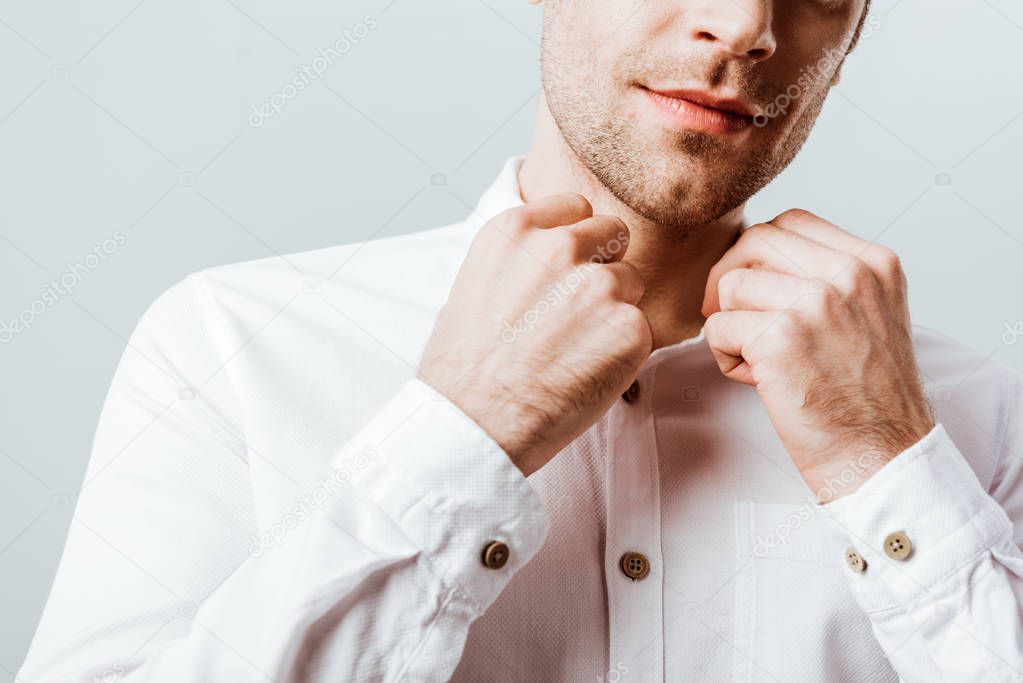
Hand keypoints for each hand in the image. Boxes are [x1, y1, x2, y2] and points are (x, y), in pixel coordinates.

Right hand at [419, 193, 651, 475]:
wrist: (473, 422)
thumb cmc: (463, 367)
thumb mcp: (472, 285)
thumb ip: (519, 260)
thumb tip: (547, 260)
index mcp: (517, 229)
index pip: (576, 208)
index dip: (576, 241)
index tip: (565, 270)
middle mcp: (560, 245)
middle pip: (613, 233)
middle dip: (603, 265)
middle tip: (577, 311)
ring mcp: (600, 285)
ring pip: (631, 281)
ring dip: (615, 309)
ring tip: (575, 349)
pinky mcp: (630, 327)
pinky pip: (642, 329)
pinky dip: (624, 351)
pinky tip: (586, 372)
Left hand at [701, 209, 934, 500]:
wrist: (882, 456)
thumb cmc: (867, 398)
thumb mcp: (869, 316)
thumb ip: (827, 279)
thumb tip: (755, 259)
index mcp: (874, 263)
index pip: (792, 222)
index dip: (758, 253)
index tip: (755, 290)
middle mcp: (849, 273)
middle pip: (755, 241)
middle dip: (730, 278)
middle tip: (733, 319)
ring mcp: (816, 302)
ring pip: (731, 284)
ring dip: (730, 323)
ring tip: (757, 359)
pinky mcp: (781, 337)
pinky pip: (718, 326)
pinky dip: (725, 355)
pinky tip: (755, 380)